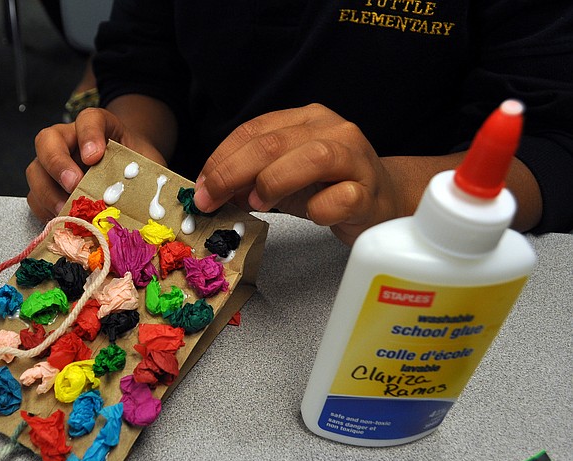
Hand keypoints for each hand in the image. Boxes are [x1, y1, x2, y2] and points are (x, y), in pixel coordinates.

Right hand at [25, 107, 166, 221]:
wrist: (128, 171)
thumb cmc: (137, 164)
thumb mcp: (147, 162)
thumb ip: (149, 172)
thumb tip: (168, 203)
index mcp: (97, 125)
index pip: (88, 119)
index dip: (88, 135)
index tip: (95, 156)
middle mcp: (68, 139)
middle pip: (47, 140)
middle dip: (57, 164)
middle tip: (74, 185)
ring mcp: (53, 163)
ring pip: (36, 170)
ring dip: (47, 192)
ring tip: (66, 211)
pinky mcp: (47, 188)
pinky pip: (36, 197)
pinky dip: (46, 211)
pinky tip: (62, 223)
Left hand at [193, 104, 405, 244]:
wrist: (384, 201)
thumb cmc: (329, 187)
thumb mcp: (283, 177)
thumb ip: (249, 178)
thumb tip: (210, 191)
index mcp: (307, 119)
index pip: (254, 130)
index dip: (220, 158)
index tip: (200, 186)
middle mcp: (333, 131)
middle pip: (274, 143)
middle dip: (232, 172)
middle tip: (210, 199)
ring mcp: (356, 159)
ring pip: (313, 158)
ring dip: (274, 182)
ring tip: (256, 203)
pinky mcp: (370, 193)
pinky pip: (341, 198)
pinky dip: (319, 210)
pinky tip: (311, 217)